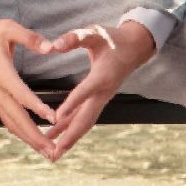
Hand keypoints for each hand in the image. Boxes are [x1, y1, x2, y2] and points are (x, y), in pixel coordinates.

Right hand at [0, 11, 59, 161]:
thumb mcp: (9, 28)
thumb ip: (31, 38)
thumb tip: (52, 48)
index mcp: (2, 73)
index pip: (21, 94)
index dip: (37, 107)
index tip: (54, 119)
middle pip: (17, 119)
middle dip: (36, 136)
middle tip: (54, 151)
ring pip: (12, 124)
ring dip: (30, 139)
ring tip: (48, 153)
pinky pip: (7, 120)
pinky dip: (21, 132)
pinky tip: (33, 140)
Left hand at [45, 20, 154, 160]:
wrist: (134, 48)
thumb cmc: (113, 38)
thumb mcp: (95, 32)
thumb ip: (75, 37)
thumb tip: (54, 45)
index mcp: (102, 76)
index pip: (85, 92)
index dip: (71, 104)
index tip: (56, 118)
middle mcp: (103, 92)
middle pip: (85, 119)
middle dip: (70, 136)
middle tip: (54, 153)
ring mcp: (102, 98)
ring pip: (84, 122)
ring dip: (68, 137)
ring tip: (51, 152)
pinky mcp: (98, 99)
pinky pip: (83, 116)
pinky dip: (70, 126)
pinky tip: (56, 135)